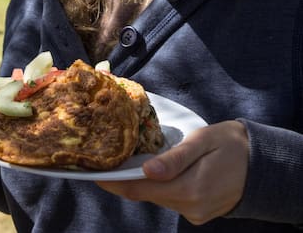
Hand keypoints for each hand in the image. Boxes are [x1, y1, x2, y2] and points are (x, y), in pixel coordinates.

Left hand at [97, 120, 248, 224]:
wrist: (261, 163)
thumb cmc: (230, 144)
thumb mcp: (203, 141)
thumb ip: (175, 158)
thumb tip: (146, 170)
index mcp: (190, 188)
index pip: (140, 189)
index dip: (114, 183)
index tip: (94, 174)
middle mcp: (190, 207)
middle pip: (147, 194)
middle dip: (125, 179)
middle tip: (106, 160)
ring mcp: (195, 213)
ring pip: (158, 197)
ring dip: (143, 182)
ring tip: (126, 162)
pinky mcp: (198, 212)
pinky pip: (171, 199)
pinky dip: (160, 186)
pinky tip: (155, 171)